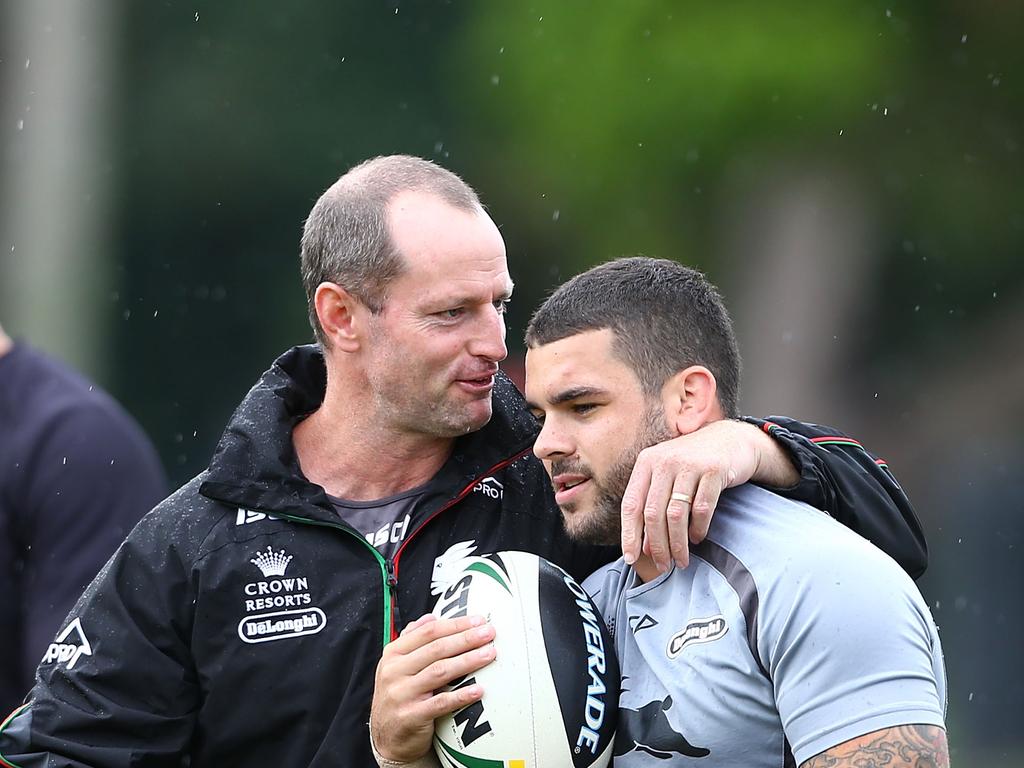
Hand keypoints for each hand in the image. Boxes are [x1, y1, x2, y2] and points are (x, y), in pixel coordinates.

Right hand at [369, 614, 495, 762]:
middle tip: (489, 633)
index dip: (455, 624)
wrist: (386, 738)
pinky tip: (478, 690)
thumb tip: (431, 617)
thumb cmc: (397, 697)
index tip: (478, 621)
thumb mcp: (396, 666)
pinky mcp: (410, 716)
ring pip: (440, 671)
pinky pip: (440, 703)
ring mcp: (401, 694)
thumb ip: (412, 640)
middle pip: (436, 649)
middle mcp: (394, 671)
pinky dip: (461, 696)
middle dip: (466, 638)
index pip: (428, 632)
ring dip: (468, 661)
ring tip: (489, 654)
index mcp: (393, 654)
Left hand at [621, 420, 784, 570]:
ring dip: (678, 543)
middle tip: (663, 565)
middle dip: (656, 545)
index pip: (631, 504)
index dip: (629, 534)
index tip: (630, 558)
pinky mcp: (714, 470)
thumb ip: (653, 505)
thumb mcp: (666, 475)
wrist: (731, 439)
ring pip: (676, 515)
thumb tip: (643, 547)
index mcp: (646, 463)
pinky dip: (698, 529)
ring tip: (681, 560)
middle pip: (653, 513)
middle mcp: (664, 461)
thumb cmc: (693, 464)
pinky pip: (702, 509)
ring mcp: (689, 464)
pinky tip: (698, 538)